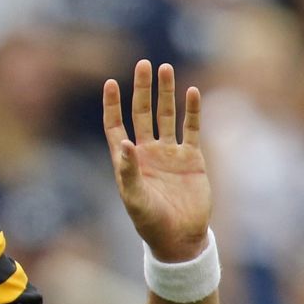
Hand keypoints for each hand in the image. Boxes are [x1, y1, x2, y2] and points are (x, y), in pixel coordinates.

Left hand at [103, 60, 210, 261]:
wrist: (180, 239)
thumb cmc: (151, 223)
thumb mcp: (135, 199)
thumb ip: (128, 172)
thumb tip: (124, 143)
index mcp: (127, 161)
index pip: (116, 125)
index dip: (112, 105)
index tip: (110, 83)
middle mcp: (147, 152)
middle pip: (142, 113)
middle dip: (142, 89)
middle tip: (143, 64)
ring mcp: (170, 153)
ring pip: (166, 116)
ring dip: (166, 93)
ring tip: (166, 68)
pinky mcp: (192, 159)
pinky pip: (191, 129)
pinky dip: (192, 111)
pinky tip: (191, 92)